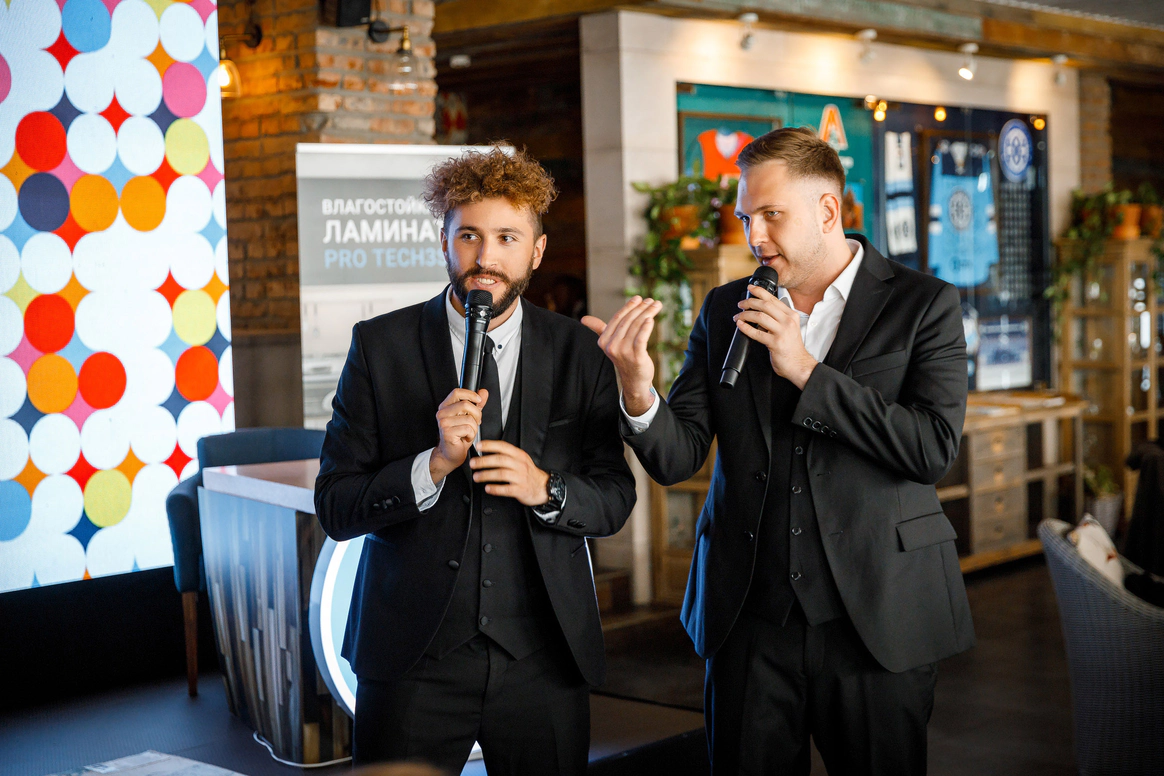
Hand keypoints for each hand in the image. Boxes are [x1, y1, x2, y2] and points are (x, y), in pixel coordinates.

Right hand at [430, 388, 487, 481]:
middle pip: (466, 405)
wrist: (451, 453)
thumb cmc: (459, 436)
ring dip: (474, 427)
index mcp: (446, 406)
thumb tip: (483, 392)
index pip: (457, 392)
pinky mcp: (447, 432)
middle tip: (476, 422)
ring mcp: (443, 423)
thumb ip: (477, 404)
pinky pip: (468, 429)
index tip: (478, 400)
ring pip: (469, 418)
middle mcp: (442, 413)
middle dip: (477, 414)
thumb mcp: (470, 417)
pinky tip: (466, 438)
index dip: (470, 394)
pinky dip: (471, 435)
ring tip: (468, 432)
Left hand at [469, 440, 551, 505]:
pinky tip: (488, 488)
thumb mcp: (521, 459)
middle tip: (473, 463)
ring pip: (501, 474)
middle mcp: (520, 465)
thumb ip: (507, 454)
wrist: (543, 486)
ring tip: (477, 477)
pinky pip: (506, 489)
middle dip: (484, 461)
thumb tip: (488, 451)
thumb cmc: (528, 473)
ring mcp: (521, 477)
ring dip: (486, 475)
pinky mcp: (521, 490)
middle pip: (500, 460)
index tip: (479, 446)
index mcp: (519, 455)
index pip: (503, 446)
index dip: (490, 445)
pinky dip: (496, 489)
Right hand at [582, 296, 662, 415]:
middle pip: (628, 321)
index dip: (628, 307)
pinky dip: (646, 327)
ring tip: (656, 305)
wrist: (634, 380)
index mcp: (604, 341)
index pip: (617, 318)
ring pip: (636, 327)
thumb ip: (599, 329)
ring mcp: (624, 352)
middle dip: (641, 308)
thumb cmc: (624, 358)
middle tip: (651, 301)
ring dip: (648, 313)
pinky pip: (641, 338)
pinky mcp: (636, 357)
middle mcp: (612, 346)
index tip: (639, 298)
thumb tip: (583, 319)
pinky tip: (651, 319)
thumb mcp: (610, 343)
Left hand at [734, 284, 818, 388]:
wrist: (799, 364)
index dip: (759, 291)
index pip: (773, 299)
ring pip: (759, 317)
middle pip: (765, 305)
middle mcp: (788, 321)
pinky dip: (746, 328)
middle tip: (740, 304)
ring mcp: (782, 332)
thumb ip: (777, 318)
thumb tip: (758, 311)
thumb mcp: (788, 328)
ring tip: (738, 316)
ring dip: (745, 315)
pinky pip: (756, 333)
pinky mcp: (776, 343)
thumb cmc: (791, 347)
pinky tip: (740, 325)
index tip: (750, 288)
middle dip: (749, 302)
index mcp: (791, 315)